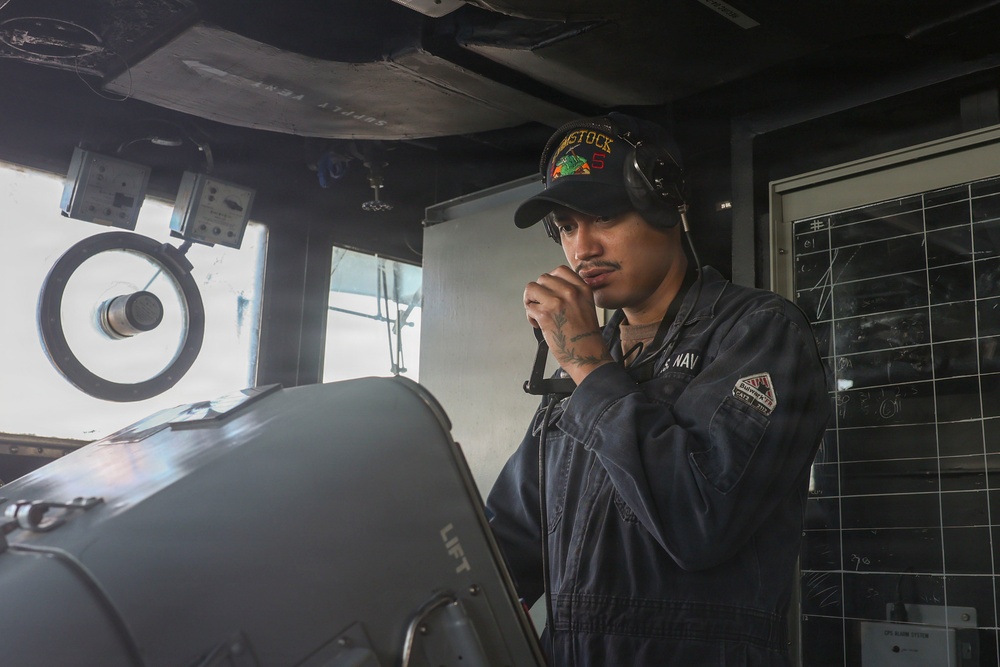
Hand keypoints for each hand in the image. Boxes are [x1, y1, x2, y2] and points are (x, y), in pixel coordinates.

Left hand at [524, 265, 612, 384]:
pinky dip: (530, 316)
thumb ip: (572, 293)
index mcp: (582, 289)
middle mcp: (570, 292)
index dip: (551, 281)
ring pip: (531, 289)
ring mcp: (557, 302)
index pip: (559, 270)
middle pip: (543, 279)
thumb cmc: (586, 336)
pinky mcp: (545, 315)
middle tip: (542, 305)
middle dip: (539, 292)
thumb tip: (551, 287)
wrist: (587, 354)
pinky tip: (539, 324)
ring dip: (531, 301)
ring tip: (538, 312)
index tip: (550, 291)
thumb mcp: (587, 305)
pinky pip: (528, 307)